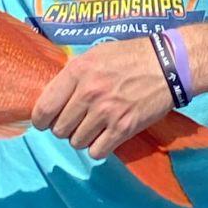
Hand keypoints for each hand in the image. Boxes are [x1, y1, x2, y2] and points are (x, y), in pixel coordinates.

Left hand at [31, 38, 172, 159]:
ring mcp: (106, 112)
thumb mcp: (94, 54)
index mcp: (77, 71)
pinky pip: (97, 152)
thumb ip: (73, 73)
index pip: (45, 107)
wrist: (166, 65)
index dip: (40, 119)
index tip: (44, 121)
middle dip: (63, 128)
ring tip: (92, 126)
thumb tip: (52, 94)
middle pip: (59, 129)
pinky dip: (97, 148)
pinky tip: (104, 136)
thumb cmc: (128, 56)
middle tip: (74, 121)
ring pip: (76, 142)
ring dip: (81, 138)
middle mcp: (89, 93)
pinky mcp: (123, 128)